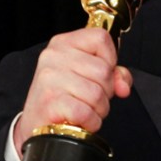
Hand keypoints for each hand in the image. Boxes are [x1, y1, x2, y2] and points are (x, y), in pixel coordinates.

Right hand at [14, 28, 132, 155]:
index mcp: (63, 43)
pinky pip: (86, 112)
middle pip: (104, 70)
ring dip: (99, 109)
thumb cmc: (64, 97)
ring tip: (85, 109)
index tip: (101, 73)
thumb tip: (123, 86)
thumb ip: (113, 74)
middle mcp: (54, 56)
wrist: (36, 123)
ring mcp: (50, 78)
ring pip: (98, 93)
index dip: (110, 58)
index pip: (101, 38)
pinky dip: (91, 121)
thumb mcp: (87, 76)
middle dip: (106, 91)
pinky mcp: (50, 102)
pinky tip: (81, 121)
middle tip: (91, 98)